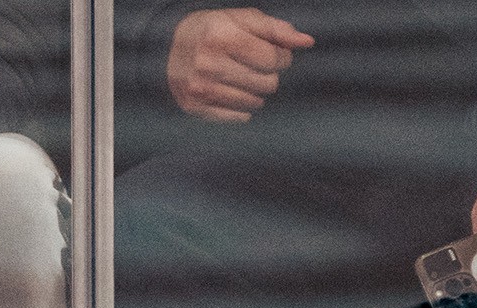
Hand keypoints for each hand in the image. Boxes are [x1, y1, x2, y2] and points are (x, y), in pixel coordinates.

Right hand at [166, 8, 313, 122]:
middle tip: (256, 67)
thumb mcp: (245, 20)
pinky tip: (236, 95)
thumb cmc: (215, 30)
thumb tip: (307, 42)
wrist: (169, 46)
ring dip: (256, 92)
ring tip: (245, 80)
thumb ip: (278, 30)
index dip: (282, 57)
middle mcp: (208, 63)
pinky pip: (235, 117)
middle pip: (267, 83)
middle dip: (269, 75)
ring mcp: (199, 88)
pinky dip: (242, 109)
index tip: (275, 54)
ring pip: (254, 102)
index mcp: (222, 37)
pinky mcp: (194, 106)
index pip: (274, 59)